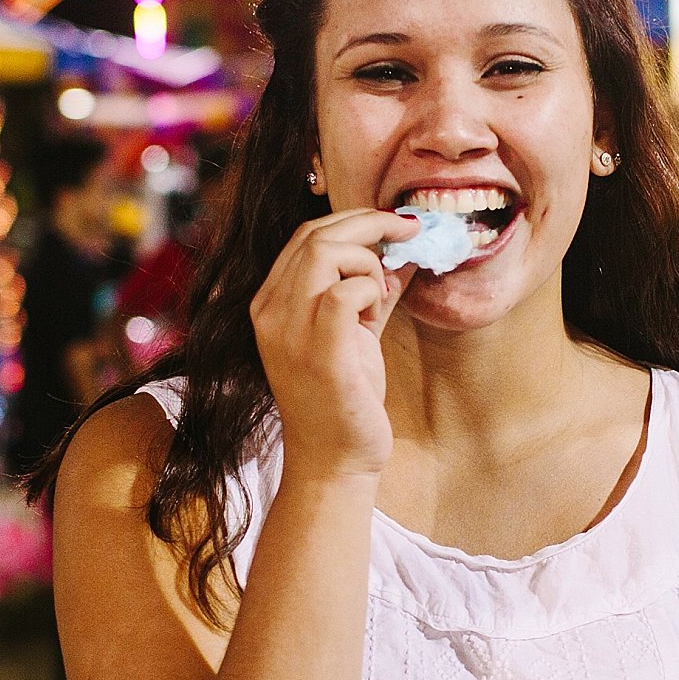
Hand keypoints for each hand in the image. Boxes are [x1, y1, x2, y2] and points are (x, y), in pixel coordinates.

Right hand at [250, 209, 411, 480]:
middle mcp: (270, 312)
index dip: (353, 219)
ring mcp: (288, 332)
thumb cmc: (343, 398)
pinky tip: (376, 313)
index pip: (304, 236)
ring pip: (325, 252)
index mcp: (271, 303)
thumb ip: (368, 292)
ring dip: (368, 261)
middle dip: (369, 224)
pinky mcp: (318, 352)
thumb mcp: (353, 334)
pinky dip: (369, 290)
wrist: (334, 460)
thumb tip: (403, 253)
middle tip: (408, 230)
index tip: (394, 222)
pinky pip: (343, 292)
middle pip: (315, 235)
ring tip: (380, 296)